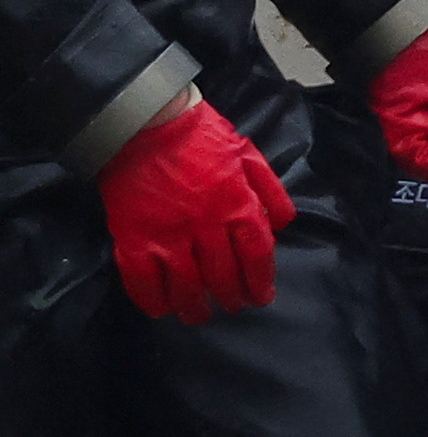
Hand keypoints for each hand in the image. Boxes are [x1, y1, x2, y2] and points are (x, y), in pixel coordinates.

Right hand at [95, 94, 290, 325]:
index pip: (257, 255)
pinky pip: (142, 280)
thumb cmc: (201, 135)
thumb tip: (285, 223)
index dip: (261, 281)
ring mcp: (168, 235)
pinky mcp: (133, 237)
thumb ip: (270, 191)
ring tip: (199, 315)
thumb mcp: (249, 156)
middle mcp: (206, 226)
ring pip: (187, 285)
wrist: (144, 121)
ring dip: (195, 307)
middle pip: (224, 276)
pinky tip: (161, 309)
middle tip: (234, 307)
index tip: (262, 297)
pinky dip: (152, 299)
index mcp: (238, 205)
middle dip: (232, 298)